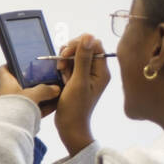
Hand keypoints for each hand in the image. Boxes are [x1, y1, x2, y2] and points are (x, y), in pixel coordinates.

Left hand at [0, 65, 60, 118]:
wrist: (11, 131)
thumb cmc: (17, 107)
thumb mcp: (34, 94)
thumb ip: (46, 89)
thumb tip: (56, 88)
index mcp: (6, 83)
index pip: (4, 69)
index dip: (11, 63)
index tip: (21, 61)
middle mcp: (8, 93)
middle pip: (21, 83)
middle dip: (34, 81)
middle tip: (47, 76)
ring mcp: (15, 105)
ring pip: (30, 96)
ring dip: (41, 95)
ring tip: (55, 90)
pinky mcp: (21, 116)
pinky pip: (34, 109)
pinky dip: (44, 106)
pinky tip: (56, 104)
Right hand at [52, 33, 111, 154]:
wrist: (70, 126)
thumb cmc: (75, 107)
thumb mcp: (78, 81)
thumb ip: (83, 58)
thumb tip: (89, 36)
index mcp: (102, 71)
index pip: (94, 44)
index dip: (79, 45)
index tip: (66, 55)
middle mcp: (97, 71)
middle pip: (84, 48)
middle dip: (69, 53)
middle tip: (61, 66)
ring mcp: (87, 74)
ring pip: (75, 56)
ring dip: (65, 61)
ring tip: (62, 75)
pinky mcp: (78, 78)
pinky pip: (71, 65)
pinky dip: (64, 68)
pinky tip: (61, 78)